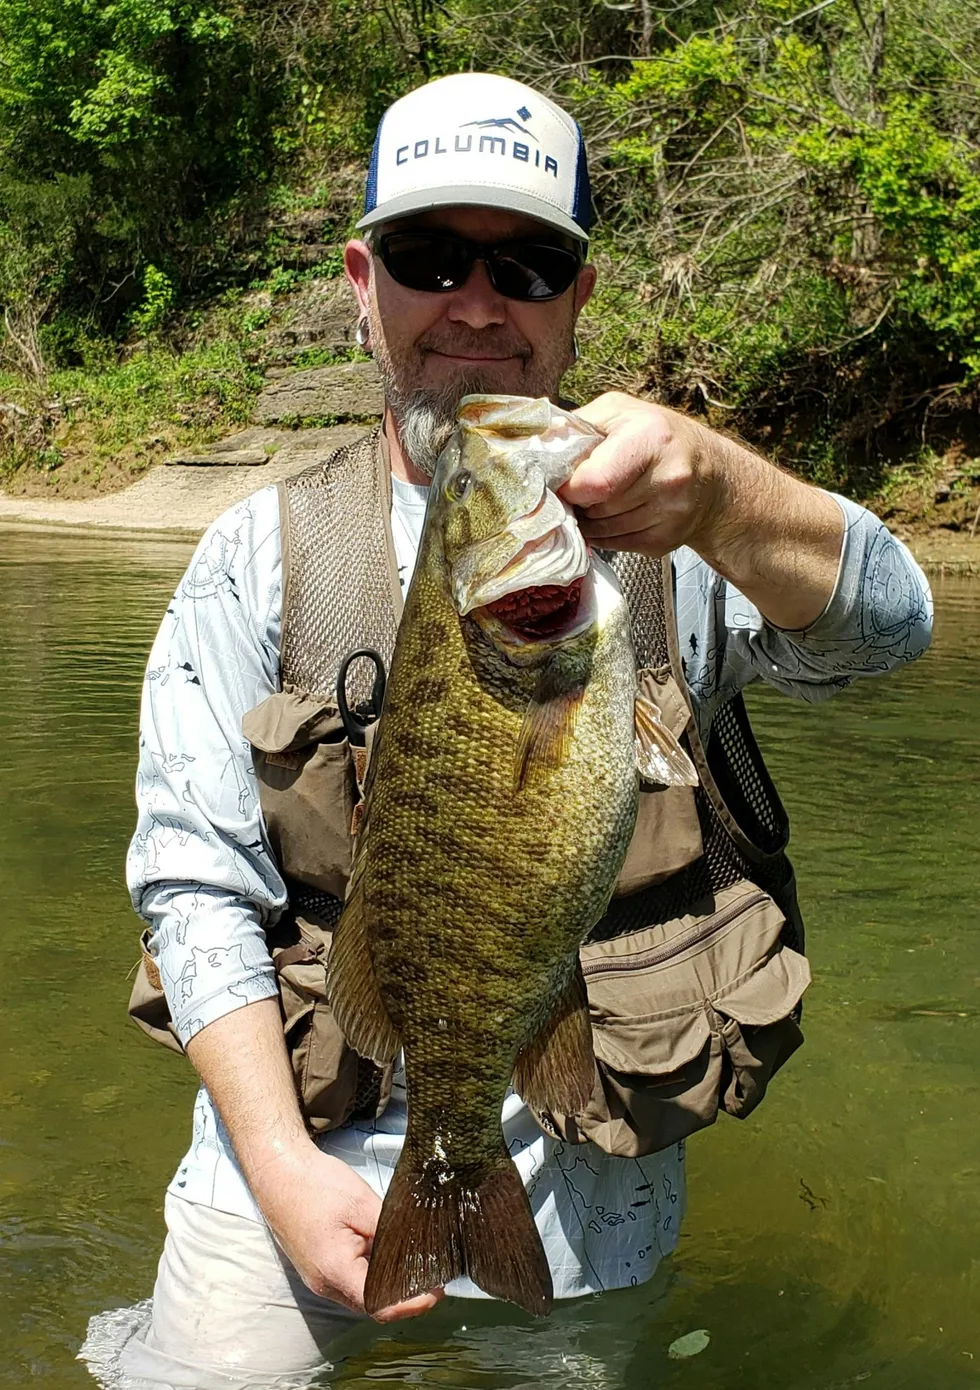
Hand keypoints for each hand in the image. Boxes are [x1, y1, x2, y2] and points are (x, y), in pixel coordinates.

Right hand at [250, 1137, 442, 1322]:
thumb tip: (415, 1250)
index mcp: (334, 1270)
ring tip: (415, 1267)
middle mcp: (323, 1283)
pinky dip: (370, 1274)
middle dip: (403, 1296)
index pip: (378, 1304)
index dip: (410, 1303)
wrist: (278, 1172)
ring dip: (386, 1285)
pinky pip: (349, 1280)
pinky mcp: (318, 1267)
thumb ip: (389, 1230)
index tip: (435, 1293)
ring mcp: (318, 1277)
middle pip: (370, 1304)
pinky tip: (387, 1257)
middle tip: (433, 1279)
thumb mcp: (362, 1203)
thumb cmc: (314, 1184)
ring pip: (360, 1293)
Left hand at [565, 389, 843, 628]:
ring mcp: (669, 515)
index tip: (560, 480)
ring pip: (599, 530)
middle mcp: (667, 478)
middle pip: (594, 507)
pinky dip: (602, 532)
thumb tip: (533, 450)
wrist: (712, 478)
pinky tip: (614, 514)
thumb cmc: (658, 438)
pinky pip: (612, 544)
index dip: (568, 485)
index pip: (593, 481)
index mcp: (652, 437)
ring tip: (599, 498)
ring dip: (588, 517)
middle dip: (578, 500)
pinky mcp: (663, 543)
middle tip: (580, 487)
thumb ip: (578, 426)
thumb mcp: (621, 413)